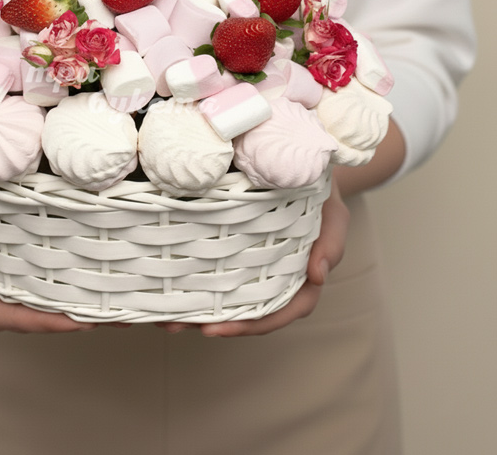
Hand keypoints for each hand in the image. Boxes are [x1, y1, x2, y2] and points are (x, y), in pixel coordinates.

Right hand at [0, 190, 97, 332]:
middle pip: (34, 319)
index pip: (4, 317)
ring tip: (118, 308)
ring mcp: (14, 286)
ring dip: (81, 309)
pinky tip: (106, 287)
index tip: (73, 322)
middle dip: (70, 322)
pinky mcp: (30, 272)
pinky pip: (54, 286)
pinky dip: (78, 289)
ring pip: (48, 307)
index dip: (39, 323)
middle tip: (109, 317)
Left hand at [159, 174, 349, 336]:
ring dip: (195, 307)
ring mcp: (254, 263)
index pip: (277, 313)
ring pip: (226, 294)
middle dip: (209, 322)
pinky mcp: (236, 245)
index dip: (248, 325)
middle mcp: (274, 278)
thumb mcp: (335, 217)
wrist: (306, 166)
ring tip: (162, 313)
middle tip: (174, 324)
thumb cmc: (322, 195)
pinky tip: (168, 278)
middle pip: (243, 311)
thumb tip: (317, 276)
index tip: (215, 330)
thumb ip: (331, 244)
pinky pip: (215, 265)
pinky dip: (193, 276)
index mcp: (300, 280)